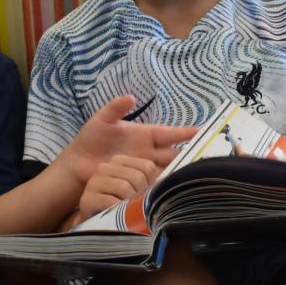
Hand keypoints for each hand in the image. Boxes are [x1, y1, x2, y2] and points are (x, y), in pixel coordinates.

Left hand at [58, 96, 197, 188]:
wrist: (77, 165)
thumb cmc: (89, 140)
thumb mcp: (102, 120)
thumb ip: (115, 108)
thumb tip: (131, 98)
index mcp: (144, 134)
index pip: (169, 133)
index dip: (185, 133)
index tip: (201, 132)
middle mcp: (148, 151)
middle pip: (174, 153)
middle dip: (190, 154)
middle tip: (208, 156)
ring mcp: (143, 166)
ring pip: (167, 168)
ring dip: (180, 170)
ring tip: (197, 173)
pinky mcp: (137, 180)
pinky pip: (155, 181)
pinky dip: (165, 183)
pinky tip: (175, 186)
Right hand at [78, 154, 159, 220]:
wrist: (97, 228)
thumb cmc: (120, 208)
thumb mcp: (137, 190)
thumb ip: (151, 181)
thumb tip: (173, 179)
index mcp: (119, 161)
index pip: (148, 166)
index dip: (151, 184)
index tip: (145, 195)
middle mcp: (105, 167)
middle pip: (138, 176)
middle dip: (141, 194)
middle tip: (135, 206)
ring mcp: (94, 182)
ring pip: (125, 188)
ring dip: (130, 204)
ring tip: (126, 211)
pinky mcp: (87, 199)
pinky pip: (112, 202)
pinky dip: (119, 211)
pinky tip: (117, 214)